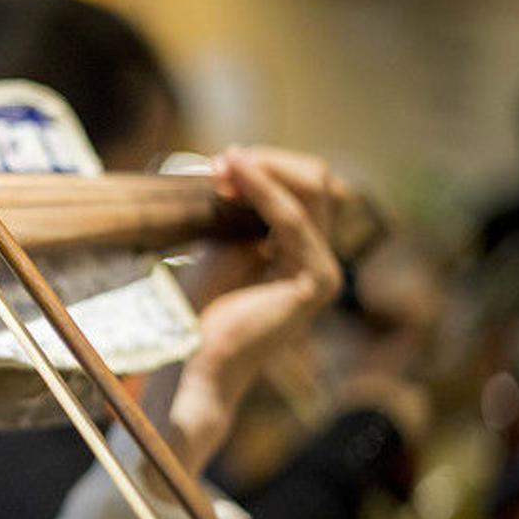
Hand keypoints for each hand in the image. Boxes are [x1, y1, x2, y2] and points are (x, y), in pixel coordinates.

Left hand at [165, 146, 343, 472]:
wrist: (195, 358)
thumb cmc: (202, 309)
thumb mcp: (222, 243)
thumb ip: (240, 207)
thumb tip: (238, 160)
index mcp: (300, 251)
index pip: (301, 187)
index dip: (264, 167)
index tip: (220, 160)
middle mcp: (319, 259)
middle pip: (315, 183)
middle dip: (267, 163)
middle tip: (222, 159)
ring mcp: (324, 271)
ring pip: (311, 191)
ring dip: (264, 171)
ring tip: (224, 163)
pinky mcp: (315, 281)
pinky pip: (293, 220)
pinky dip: (264, 192)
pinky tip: (238, 177)